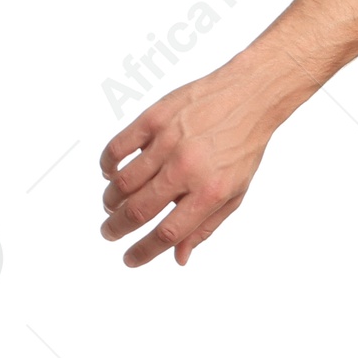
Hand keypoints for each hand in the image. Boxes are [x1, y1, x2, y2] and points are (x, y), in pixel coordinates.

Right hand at [99, 59, 283, 266]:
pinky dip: (108, 165)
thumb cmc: (242, 148)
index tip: (129, 259)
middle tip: (109, 233)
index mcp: (210, 192)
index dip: (144, 252)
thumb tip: (178, 258)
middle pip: (138, 210)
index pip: (168, 233)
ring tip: (111, 206)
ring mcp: (167, 142)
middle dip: (117, 229)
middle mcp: (186, 169)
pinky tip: (110, 174)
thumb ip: (205, 227)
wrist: (249, 97)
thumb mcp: (235, 194)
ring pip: (123, 182)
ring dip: (111, 201)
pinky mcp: (154, 118)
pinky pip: (118, 147)